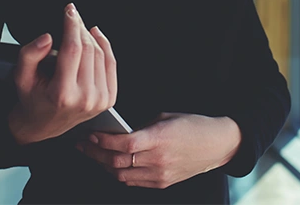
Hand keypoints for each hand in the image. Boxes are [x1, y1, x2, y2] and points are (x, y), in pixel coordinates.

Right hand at [8, 3, 117, 143]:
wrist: (42, 125)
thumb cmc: (32, 99)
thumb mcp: (21, 77)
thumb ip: (29, 54)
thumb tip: (47, 38)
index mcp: (62, 94)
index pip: (73, 49)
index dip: (72, 25)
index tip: (69, 10)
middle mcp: (84, 99)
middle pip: (87, 49)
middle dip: (79, 27)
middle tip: (72, 15)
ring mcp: (99, 100)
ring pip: (100, 54)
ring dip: (90, 35)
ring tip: (79, 27)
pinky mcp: (108, 99)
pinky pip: (110, 64)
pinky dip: (104, 45)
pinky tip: (95, 35)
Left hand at [75, 112, 241, 188]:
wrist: (217, 144)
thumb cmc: (193, 125)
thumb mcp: (165, 117)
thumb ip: (142, 127)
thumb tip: (120, 132)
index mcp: (159, 138)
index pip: (123, 144)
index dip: (103, 141)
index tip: (90, 134)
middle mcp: (158, 160)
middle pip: (117, 162)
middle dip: (95, 153)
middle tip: (83, 144)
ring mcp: (160, 175)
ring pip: (122, 175)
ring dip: (105, 164)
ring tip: (94, 153)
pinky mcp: (162, 183)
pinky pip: (133, 182)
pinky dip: (119, 173)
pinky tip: (112, 163)